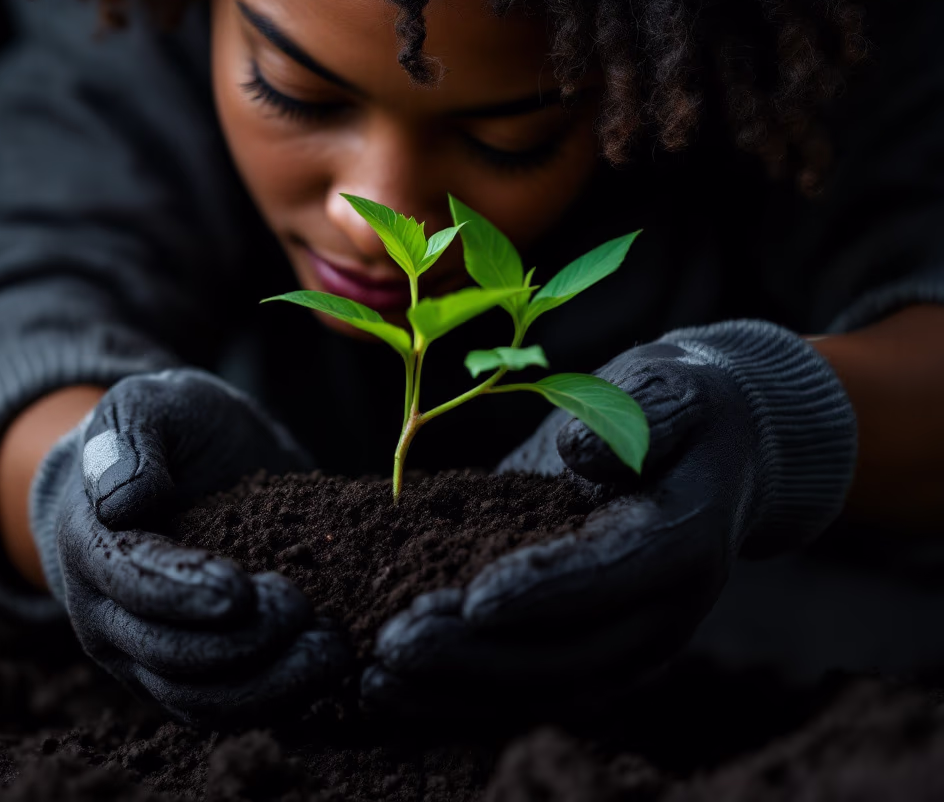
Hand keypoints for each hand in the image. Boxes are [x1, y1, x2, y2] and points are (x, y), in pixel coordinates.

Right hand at [32, 368, 350, 722]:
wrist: (180, 467)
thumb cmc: (165, 431)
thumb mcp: (147, 402)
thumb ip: (129, 435)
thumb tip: (122, 498)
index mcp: (91, 545)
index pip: (130, 582)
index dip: (182, 593)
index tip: (240, 590)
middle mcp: (106, 616)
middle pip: (165, 655)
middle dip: (239, 644)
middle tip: (304, 612)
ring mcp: (144, 657)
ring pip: (198, 700)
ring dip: (267, 686)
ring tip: (330, 651)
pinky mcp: (188, 679)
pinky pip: (226, 710)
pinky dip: (278, 701)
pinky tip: (327, 671)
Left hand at [362, 321, 856, 714]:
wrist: (712, 456)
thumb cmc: (677, 413)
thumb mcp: (669, 387)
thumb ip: (644, 412)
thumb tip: (579, 450)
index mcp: (682, 539)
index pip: (612, 574)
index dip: (546, 590)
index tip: (475, 598)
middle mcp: (662, 612)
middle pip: (570, 656)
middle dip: (477, 657)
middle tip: (394, 644)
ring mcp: (627, 646)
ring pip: (542, 692)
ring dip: (456, 695)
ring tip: (377, 681)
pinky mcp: (591, 657)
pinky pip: (525, 694)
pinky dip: (459, 701)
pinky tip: (393, 693)